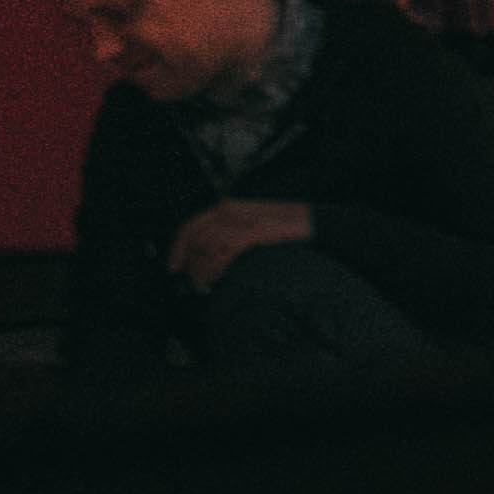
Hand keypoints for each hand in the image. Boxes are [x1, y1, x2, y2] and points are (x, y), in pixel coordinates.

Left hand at [168, 199, 312, 294]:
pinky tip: (218, 279)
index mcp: (229, 207)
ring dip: (201, 271)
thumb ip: (233, 235)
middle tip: (195, 284)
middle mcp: (230, 211)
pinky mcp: (251, 233)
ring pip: (205, 248)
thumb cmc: (290, 230)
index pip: (191, 226)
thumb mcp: (255, 227)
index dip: (179, 248)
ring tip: (207, 286)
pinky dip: (215, 268)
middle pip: (195, 239)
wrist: (318, 224)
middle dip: (191, 265)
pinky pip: (221, 253)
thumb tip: (211, 257)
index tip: (174, 266)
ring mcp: (240, 221)